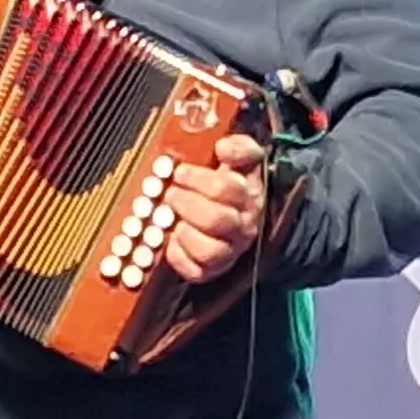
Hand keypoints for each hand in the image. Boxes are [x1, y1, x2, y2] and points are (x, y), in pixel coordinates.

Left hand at [156, 134, 271, 282]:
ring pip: (210, 251)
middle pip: (217, 220)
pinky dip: (179, 258)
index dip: (198, 179)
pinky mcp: (211, 270)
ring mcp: (228, 251)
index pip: (227, 189)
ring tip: (173, 220)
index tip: (180, 172)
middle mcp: (241, 227)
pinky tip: (172, 241)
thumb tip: (223, 146)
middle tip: (170, 194)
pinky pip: (195, 272)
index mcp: (248, 197)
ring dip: (185, 234)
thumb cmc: (230, 186)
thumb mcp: (240, 161)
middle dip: (186, 204)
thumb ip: (239, 148)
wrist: (236, 217)